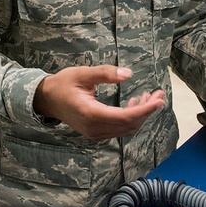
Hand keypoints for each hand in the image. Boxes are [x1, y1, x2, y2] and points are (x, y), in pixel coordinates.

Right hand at [33, 65, 165, 139]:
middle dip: (147, 111)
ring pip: (126, 129)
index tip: (158, 100)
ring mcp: (95, 133)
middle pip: (129, 125)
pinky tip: (133, 103)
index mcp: (91, 114)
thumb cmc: (63, 84)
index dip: (145, 110)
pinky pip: (119, 129)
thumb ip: (105, 73)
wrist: (46, 99)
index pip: (125, 117)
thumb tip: (127, 74)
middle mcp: (95, 128)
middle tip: (158, 95)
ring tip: (148, 97)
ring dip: (140, 115)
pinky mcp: (96, 132)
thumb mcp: (82, 74)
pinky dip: (130, 118)